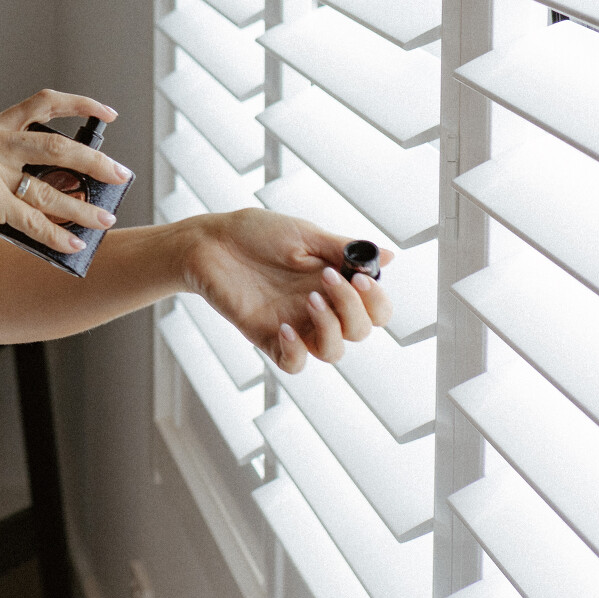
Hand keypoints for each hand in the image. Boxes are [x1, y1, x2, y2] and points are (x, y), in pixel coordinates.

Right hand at [0, 90, 133, 265]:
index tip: (110, 114)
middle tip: (122, 175)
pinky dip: (58, 236)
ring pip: (51, 190)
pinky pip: (35, 222)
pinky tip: (75, 245)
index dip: (81, 104)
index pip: (42, 103)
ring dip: (84, 208)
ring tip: (106, 219)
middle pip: (58, 146)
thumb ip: (14, 171)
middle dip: (96, 163)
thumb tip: (69, 189)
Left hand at [184, 208, 391, 371]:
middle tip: (327, 279)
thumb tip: (388, 256)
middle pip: (360, 331)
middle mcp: (320, 307)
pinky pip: (294, 364)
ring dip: (330, 329)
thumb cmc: (255, 233)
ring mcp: (296, 324)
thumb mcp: (303, 235)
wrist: (210, 242)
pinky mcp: (268, 337)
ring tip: (309, 300)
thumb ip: (342, 248)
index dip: (377, 300)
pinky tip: (286, 327)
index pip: (375, 308)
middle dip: (352, 308)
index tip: (361, 278)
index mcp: (335, 283)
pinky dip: (297, 352)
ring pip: (334, 352)